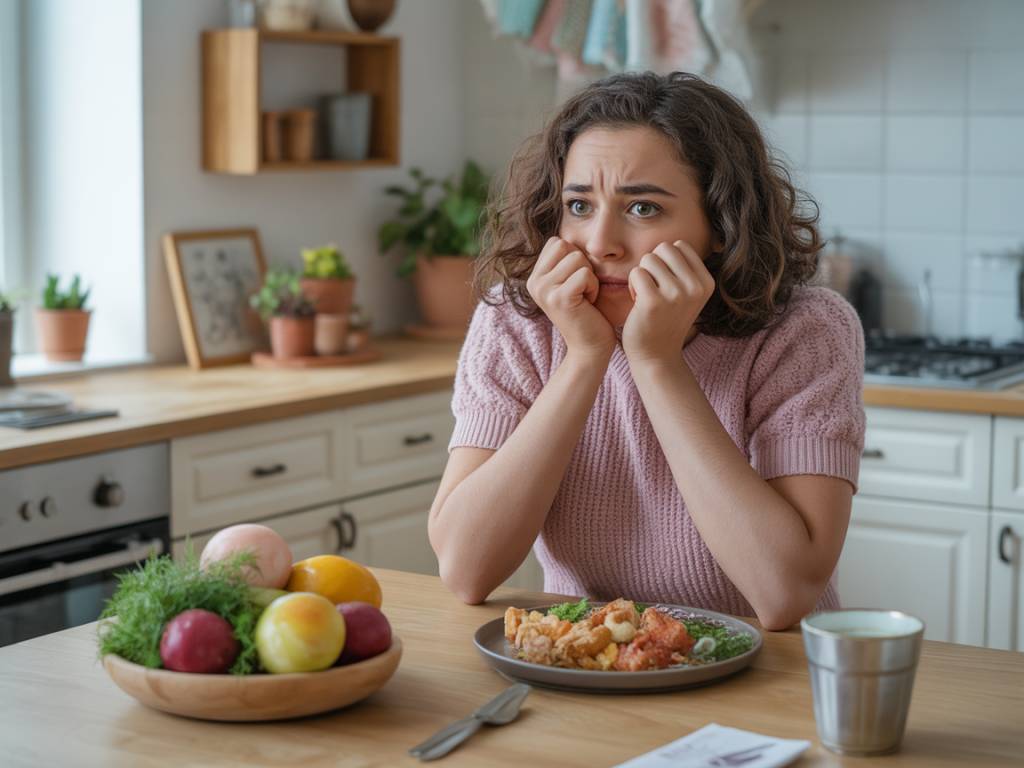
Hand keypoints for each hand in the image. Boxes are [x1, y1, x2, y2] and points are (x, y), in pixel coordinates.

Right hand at [526, 237, 614, 358]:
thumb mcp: (571, 281)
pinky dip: (594, 287)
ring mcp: (544, 290)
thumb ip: (565, 260)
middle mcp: (534, 282)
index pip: (557, 242)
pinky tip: (588, 303)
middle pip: (565, 246)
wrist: (590, 346)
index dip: (574, 257)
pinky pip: (585, 274)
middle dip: (582, 264)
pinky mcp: (559, 298)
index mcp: (534, 276)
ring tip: (585, 297)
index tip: (575, 283)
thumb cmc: (587, 312)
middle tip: (581, 290)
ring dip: (590, 277)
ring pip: (577, 258)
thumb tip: (573, 226)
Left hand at [621, 240, 714, 365]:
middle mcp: (695, 287)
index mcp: (706, 282)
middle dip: (653, 265)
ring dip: (642, 276)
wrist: (656, 356)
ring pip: (648, 259)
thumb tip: (675, 241)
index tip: (666, 283)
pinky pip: (636, 273)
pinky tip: (638, 304)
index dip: (666, 260)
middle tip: (653, 289)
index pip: (679, 245)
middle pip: (664, 247)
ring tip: (647, 297)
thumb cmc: (665, 319)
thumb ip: (684, 268)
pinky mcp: (654, 302)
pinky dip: (632, 286)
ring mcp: (676, 294)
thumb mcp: (686, 293)